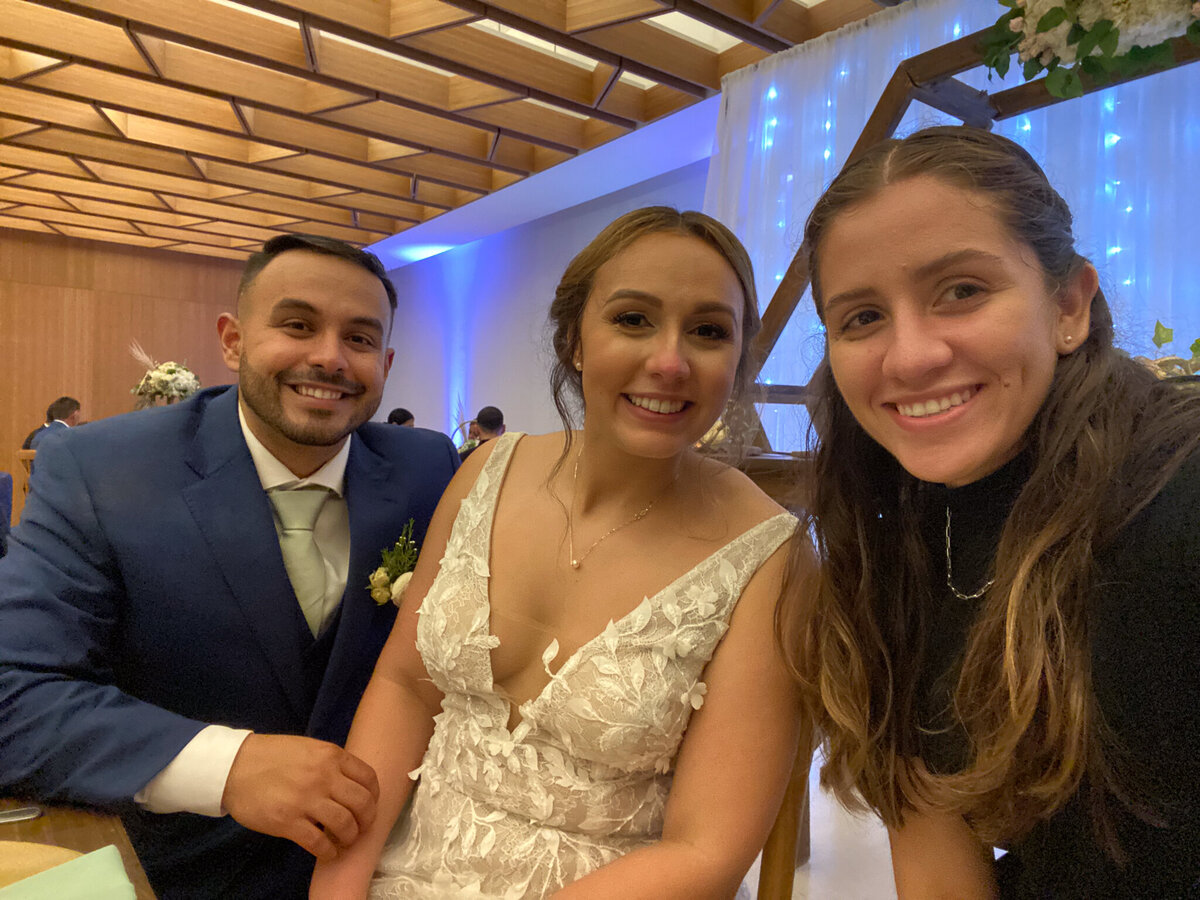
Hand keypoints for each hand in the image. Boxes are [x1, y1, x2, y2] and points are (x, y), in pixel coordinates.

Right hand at [222, 733, 378, 860]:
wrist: (233, 767)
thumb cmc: (271, 756)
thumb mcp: (308, 748)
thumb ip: (331, 762)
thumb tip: (351, 782)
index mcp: (331, 756)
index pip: (368, 778)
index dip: (374, 796)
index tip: (370, 806)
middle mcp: (324, 777)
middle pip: (362, 804)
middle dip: (367, 820)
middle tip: (360, 828)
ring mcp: (306, 800)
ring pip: (345, 825)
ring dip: (349, 838)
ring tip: (344, 841)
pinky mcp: (288, 822)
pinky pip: (319, 843)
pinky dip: (329, 852)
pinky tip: (328, 852)